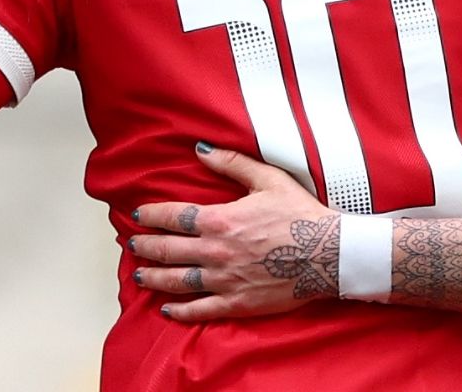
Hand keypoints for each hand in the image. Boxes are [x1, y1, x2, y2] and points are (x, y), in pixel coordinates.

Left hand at [128, 145, 339, 320]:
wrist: (330, 253)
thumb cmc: (302, 213)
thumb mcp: (268, 178)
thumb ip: (231, 162)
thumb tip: (200, 149)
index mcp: (220, 220)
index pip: (174, 217)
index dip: (152, 215)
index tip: (138, 215)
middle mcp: (216, 252)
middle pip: (169, 250)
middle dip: (146, 246)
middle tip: (132, 244)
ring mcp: (225, 280)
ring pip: (178, 281)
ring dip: (154, 278)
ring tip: (139, 275)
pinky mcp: (239, 303)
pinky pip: (201, 310)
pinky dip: (180, 312)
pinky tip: (167, 310)